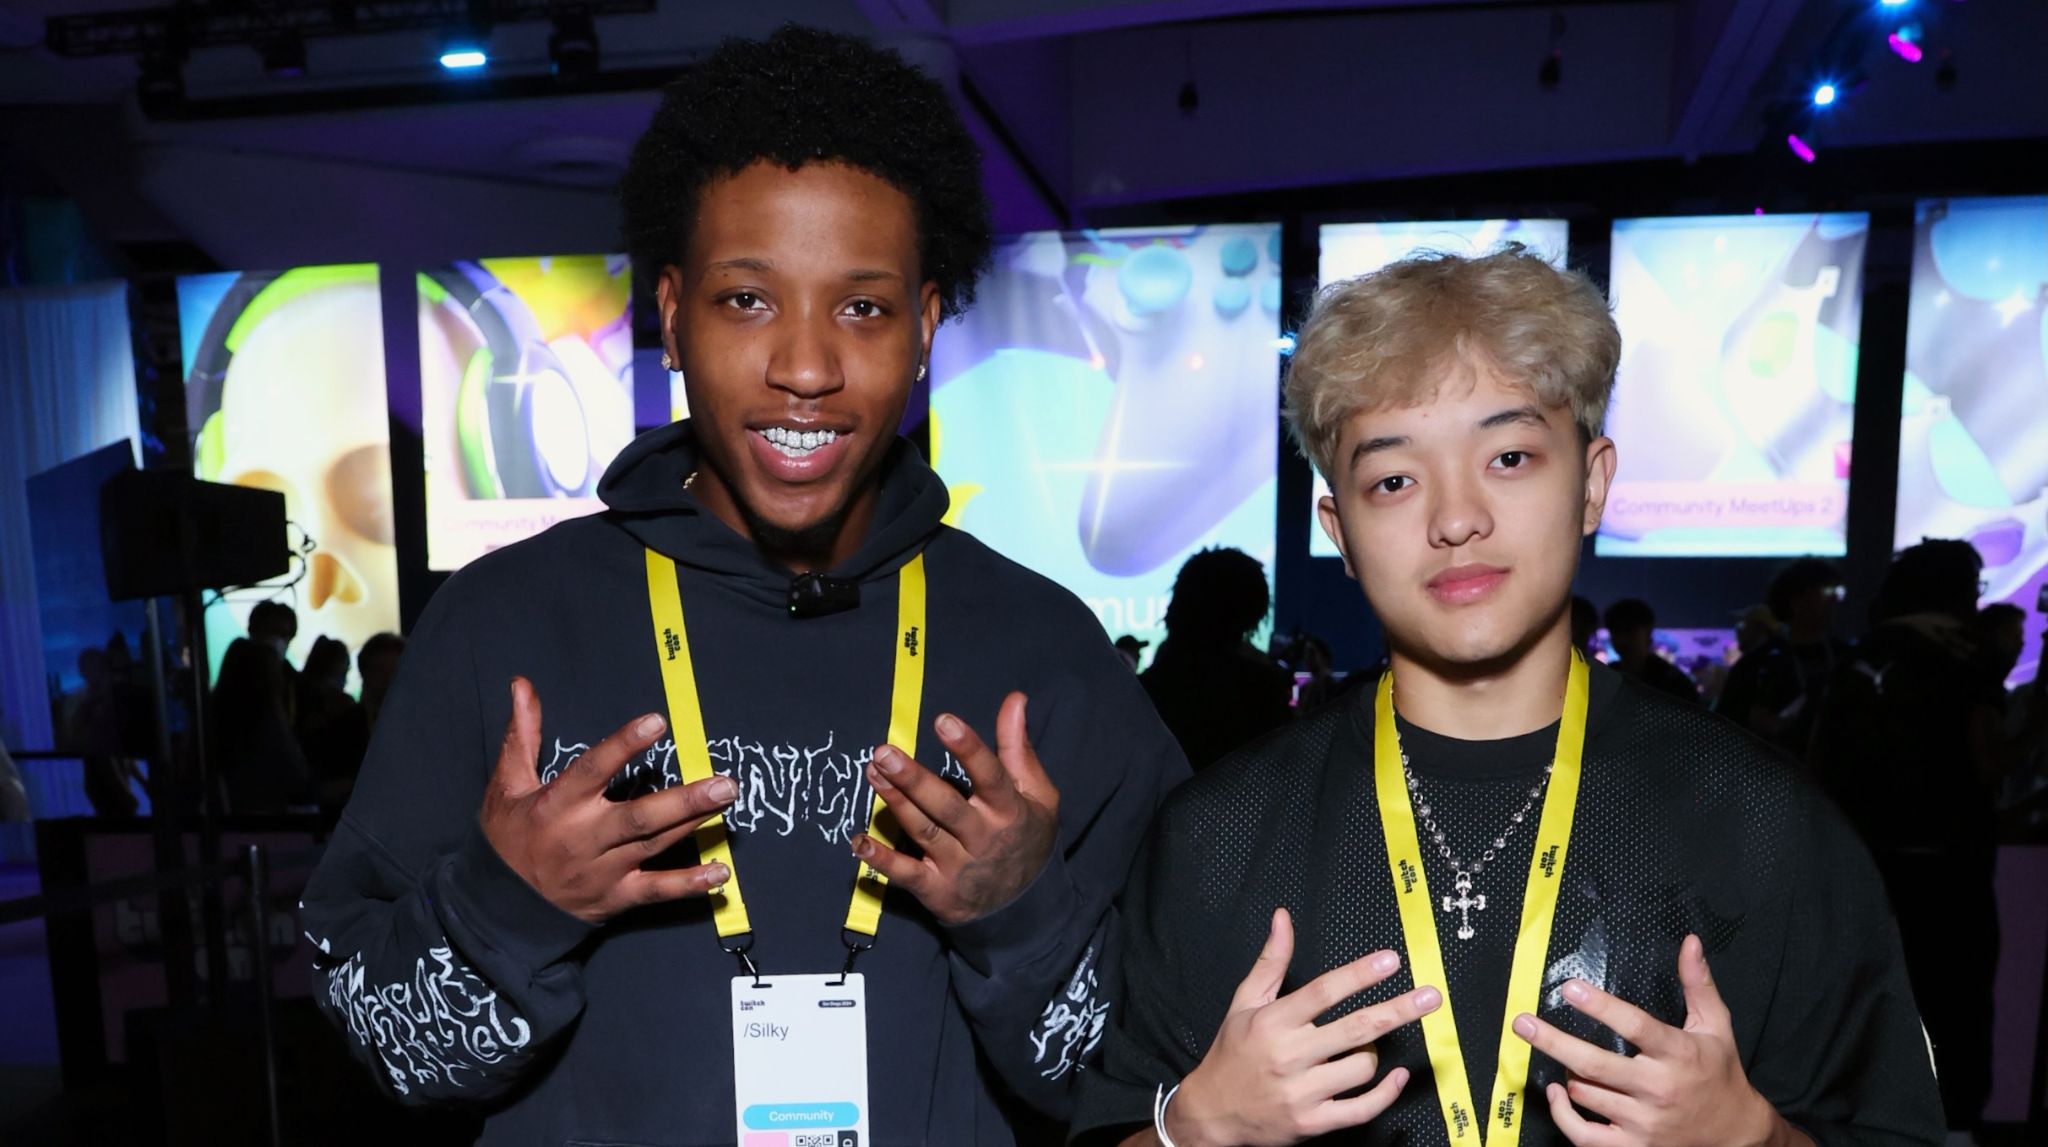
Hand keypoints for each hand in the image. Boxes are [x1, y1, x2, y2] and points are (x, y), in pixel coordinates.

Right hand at [481, 677, 738, 924]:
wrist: (498, 908)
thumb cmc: (507, 838)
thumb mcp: (507, 785)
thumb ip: (523, 734)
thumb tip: (523, 684)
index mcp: (557, 805)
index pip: (594, 770)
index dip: (624, 745)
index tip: (657, 721)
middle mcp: (583, 837)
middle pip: (639, 817)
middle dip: (683, 800)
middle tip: (724, 783)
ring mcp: (603, 870)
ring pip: (654, 844)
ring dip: (693, 824)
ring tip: (726, 800)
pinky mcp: (616, 897)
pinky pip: (656, 891)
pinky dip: (688, 884)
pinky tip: (720, 874)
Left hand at [851, 692, 1059, 926]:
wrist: (1028, 908)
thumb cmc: (1028, 837)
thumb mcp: (1038, 794)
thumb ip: (1019, 747)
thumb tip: (1015, 698)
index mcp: (1009, 810)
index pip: (989, 776)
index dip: (968, 749)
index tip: (944, 721)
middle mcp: (983, 838)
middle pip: (945, 806)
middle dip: (914, 779)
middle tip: (884, 752)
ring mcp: (958, 866)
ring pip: (923, 831)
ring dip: (895, 803)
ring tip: (872, 773)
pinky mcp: (938, 890)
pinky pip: (907, 875)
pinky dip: (882, 861)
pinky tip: (859, 842)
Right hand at [1165, 908, 1437, 1146]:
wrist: (1212, 1114)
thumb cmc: (1232, 1053)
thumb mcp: (1244, 1002)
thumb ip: (1271, 961)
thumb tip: (1283, 918)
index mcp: (1272, 1022)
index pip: (1323, 992)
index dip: (1359, 975)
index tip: (1390, 960)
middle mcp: (1288, 1056)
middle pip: (1355, 1030)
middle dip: (1398, 1010)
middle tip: (1431, 997)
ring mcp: (1302, 1093)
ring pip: (1362, 1067)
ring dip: (1372, 1054)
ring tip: (1360, 1047)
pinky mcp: (1312, 1123)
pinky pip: (1362, 1108)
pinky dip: (1385, 1094)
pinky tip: (1396, 1077)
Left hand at [1513, 934, 1807, 1146]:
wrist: (1738, 1137)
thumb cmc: (1721, 1074)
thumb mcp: (1716, 1027)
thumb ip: (1698, 984)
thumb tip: (1690, 942)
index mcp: (1678, 1054)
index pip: (1635, 1026)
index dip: (1600, 1007)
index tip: (1570, 988)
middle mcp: (1658, 1089)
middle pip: (1595, 1064)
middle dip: (1553, 1041)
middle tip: (1522, 1022)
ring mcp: (1644, 1122)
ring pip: (1586, 1093)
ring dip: (1566, 1071)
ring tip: (1559, 1053)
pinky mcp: (1633, 1146)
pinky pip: (1585, 1135)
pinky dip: (1563, 1115)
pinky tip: (1556, 1093)